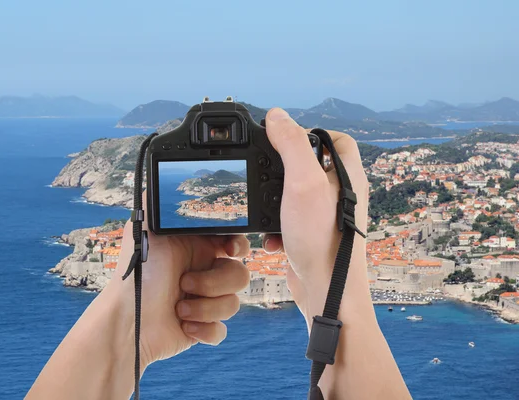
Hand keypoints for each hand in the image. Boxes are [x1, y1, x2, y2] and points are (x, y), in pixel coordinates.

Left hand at [107, 203, 249, 368]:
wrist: (127, 321)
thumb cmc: (136, 276)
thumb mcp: (145, 229)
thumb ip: (158, 202)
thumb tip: (162, 177)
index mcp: (197, 249)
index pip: (233, 242)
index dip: (237, 245)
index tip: (227, 249)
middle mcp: (204, 273)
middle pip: (240, 274)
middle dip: (215, 281)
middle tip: (186, 281)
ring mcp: (205, 301)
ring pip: (234, 303)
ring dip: (206, 306)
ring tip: (180, 305)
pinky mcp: (204, 327)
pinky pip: (223, 329)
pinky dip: (205, 328)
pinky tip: (184, 324)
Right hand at [262, 108, 370, 326]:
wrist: (326, 291)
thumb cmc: (323, 239)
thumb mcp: (304, 182)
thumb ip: (291, 144)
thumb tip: (277, 115)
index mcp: (349, 176)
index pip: (339, 141)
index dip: (315, 133)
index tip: (290, 136)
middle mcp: (342, 195)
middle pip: (313, 166)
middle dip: (286, 168)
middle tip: (269, 170)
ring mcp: (327, 217)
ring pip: (297, 195)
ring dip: (276, 200)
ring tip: (267, 207)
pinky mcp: (312, 236)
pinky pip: (290, 221)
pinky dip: (276, 225)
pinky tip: (271, 236)